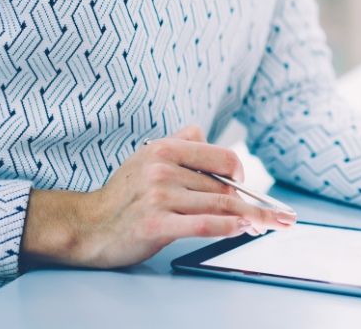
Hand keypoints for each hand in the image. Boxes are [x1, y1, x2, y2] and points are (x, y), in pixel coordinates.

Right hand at [23, 124, 296, 270]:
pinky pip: (203, 224)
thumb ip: (178, 143)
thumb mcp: (147, 157)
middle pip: (223, 187)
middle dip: (248, 202)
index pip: (222, 157)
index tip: (248, 186)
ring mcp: (159, 197)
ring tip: (266, 224)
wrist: (86, 226)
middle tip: (273, 215)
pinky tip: (243, 229)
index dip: (240, 173)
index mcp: (166, 149)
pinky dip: (228, 227)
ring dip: (248, 218)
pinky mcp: (156, 224)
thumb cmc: (123, 194)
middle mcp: (164, 169)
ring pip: (219, 206)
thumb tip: (202, 130)